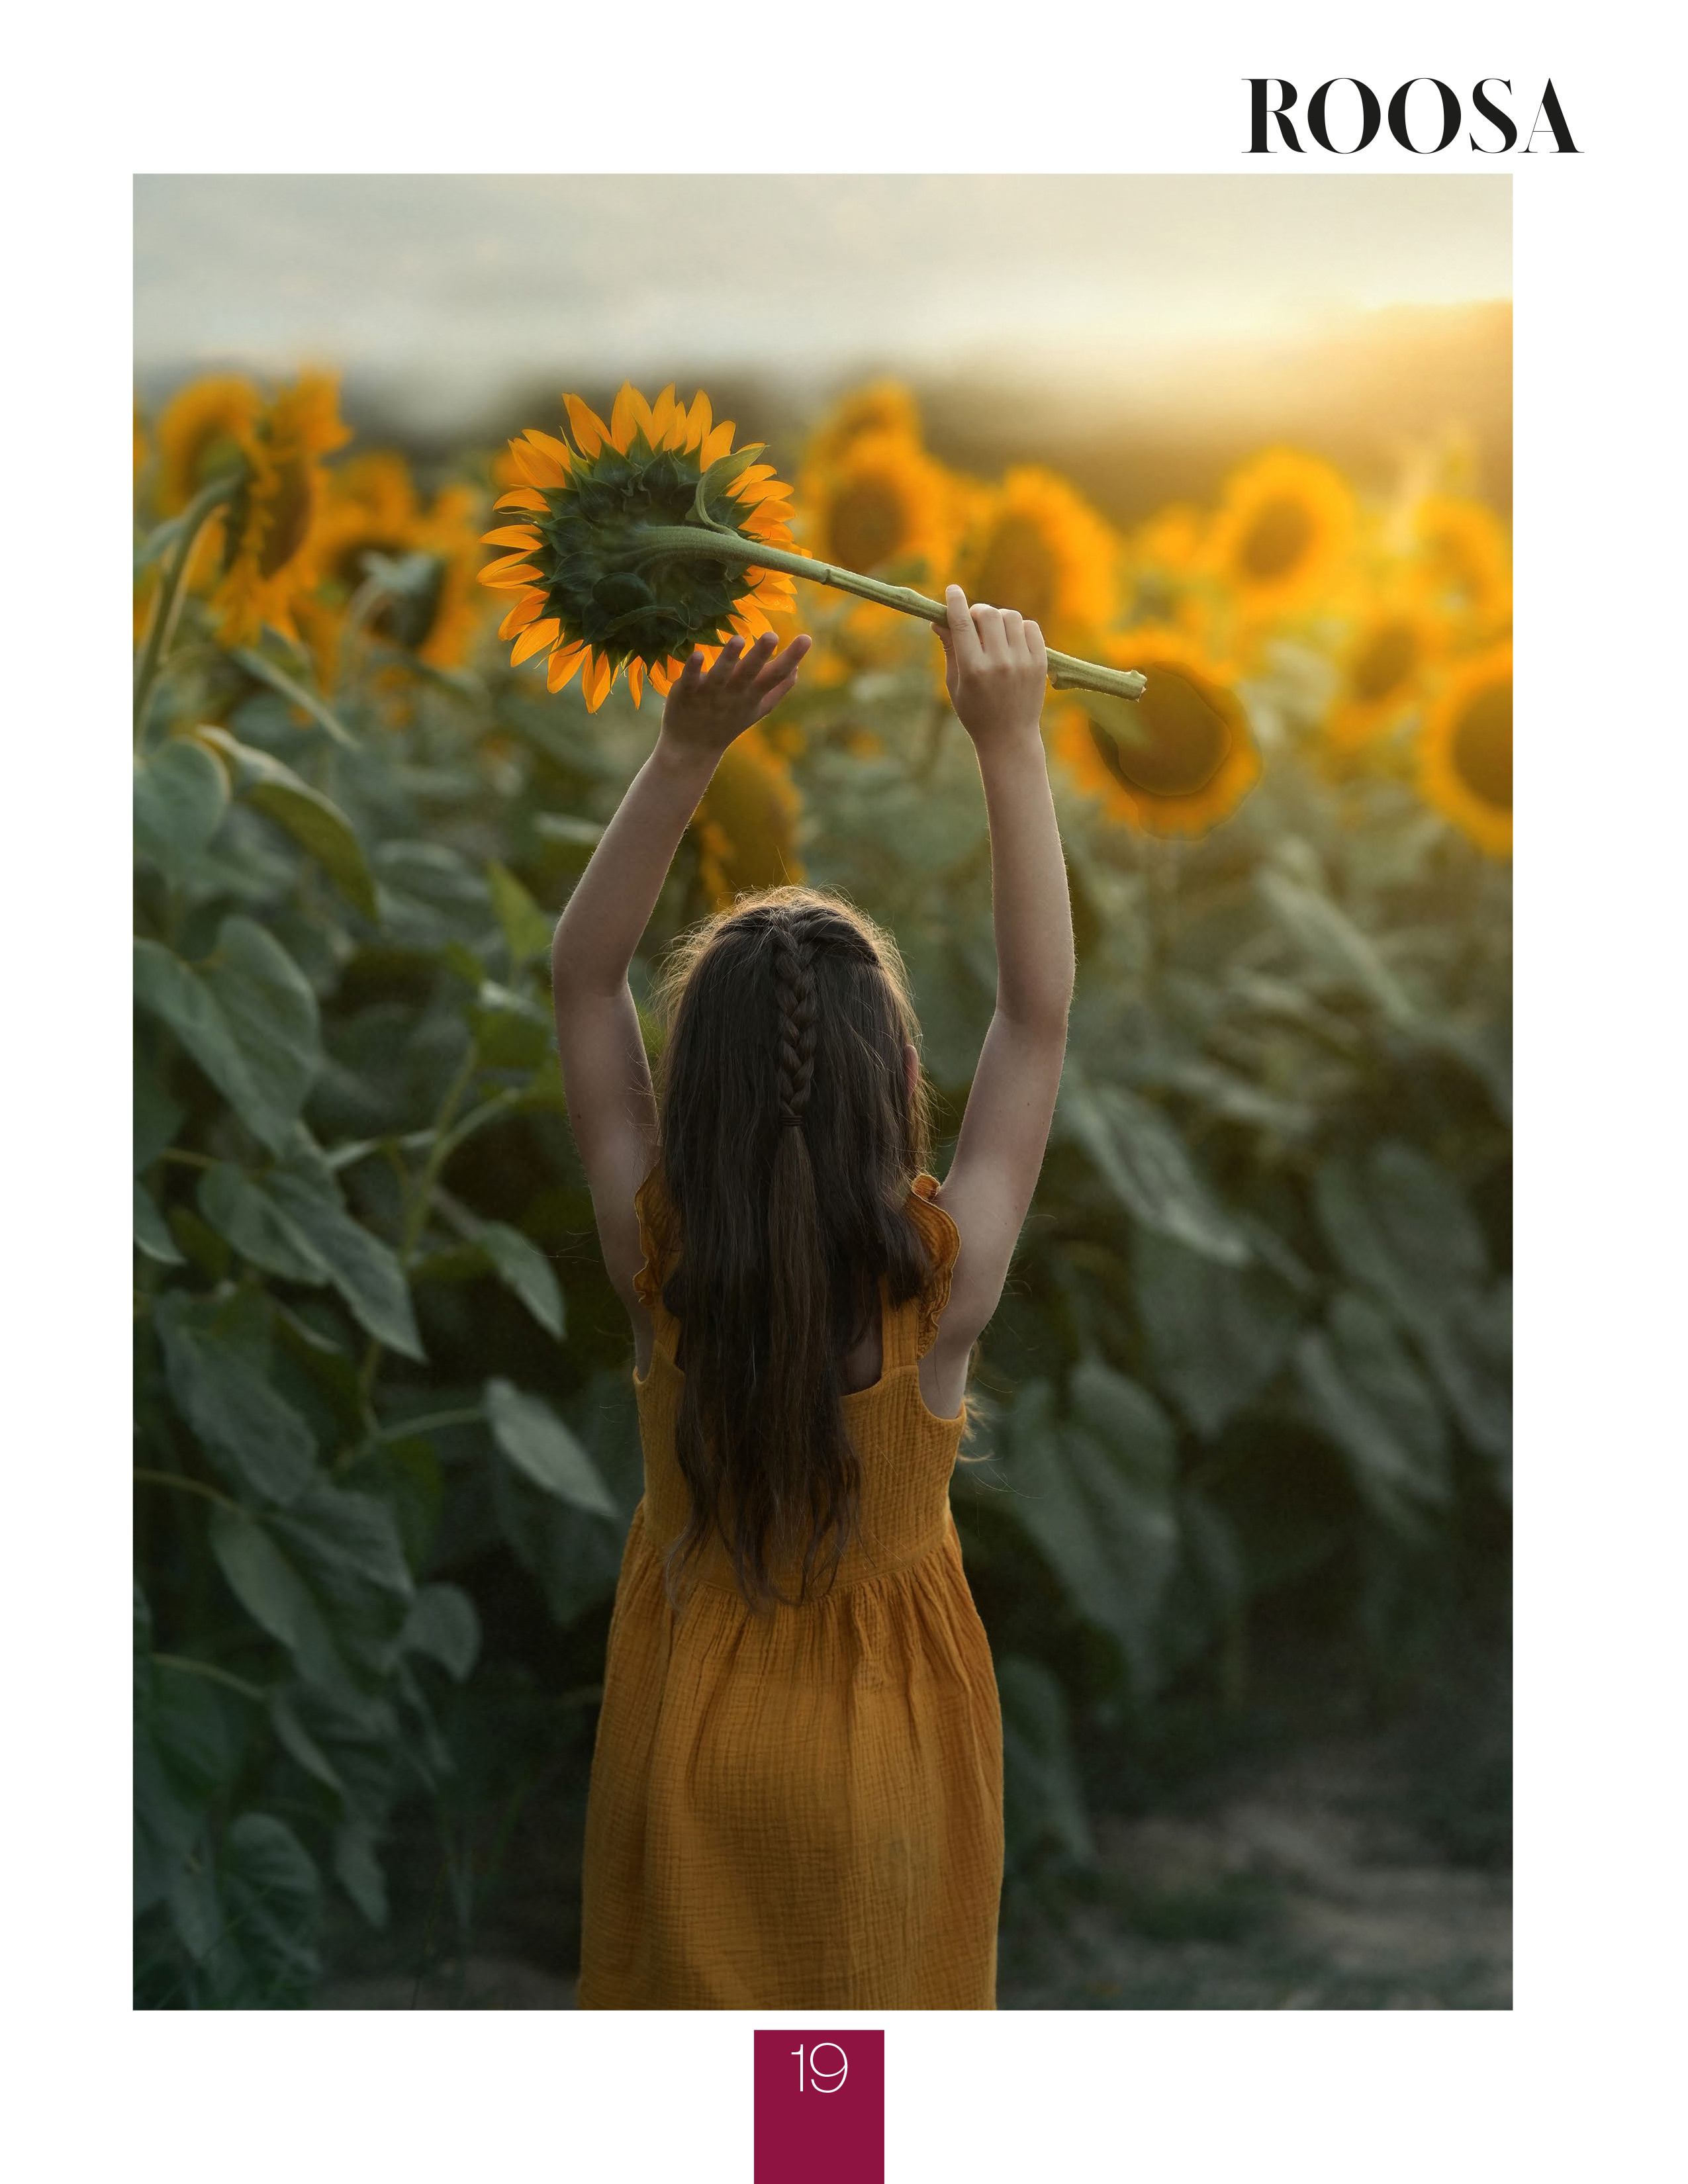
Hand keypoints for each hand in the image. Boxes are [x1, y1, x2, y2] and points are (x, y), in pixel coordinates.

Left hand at [657, 630, 810, 766]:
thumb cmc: (728, 722)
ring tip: (738, 638)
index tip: (807, 638)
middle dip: (761, 654)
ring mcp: (710, 693)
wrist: (692, 748)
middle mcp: (734, 693)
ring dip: (729, 657)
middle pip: (750, 673)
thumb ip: (778, 689)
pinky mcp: (686, 692)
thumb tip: (797, 668)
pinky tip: (697, 654)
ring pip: (721, 674)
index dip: (792, 658)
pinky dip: (693, 669)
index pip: (776, 675)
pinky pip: (690, 679)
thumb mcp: (758, 708)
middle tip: (772, 635)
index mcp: (753, 695)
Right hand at [933, 585, 1047, 755]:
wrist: (1009, 737)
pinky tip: (1012, 641)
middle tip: (975, 621)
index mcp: (973, 670)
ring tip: (995, 633)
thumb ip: (950, 649)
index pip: (962, 624)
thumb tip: (938, 619)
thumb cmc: (975, 711)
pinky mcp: (1040, 663)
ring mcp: (1022, 663)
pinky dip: (1019, 628)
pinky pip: (1031, 627)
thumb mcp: (955, 684)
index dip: (955, 602)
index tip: (953, 590)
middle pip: (988, 614)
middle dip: (978, 611)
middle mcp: (999, 664)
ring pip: (1011, 616)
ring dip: (999, 618)